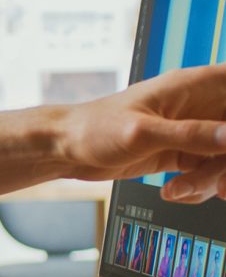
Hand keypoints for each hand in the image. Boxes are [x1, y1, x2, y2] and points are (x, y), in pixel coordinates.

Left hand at [56, 62, 225, 200]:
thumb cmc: (93, 128)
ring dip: (212, 180)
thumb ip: (191, 134)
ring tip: (181, 189)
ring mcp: (194, 131)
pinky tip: (174, 190)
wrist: (66, 150)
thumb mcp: (143, 132)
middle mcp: (198, 106)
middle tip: (222, 184)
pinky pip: (211, 174)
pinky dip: (199, 188)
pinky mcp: (186, 154)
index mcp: (191, 86)